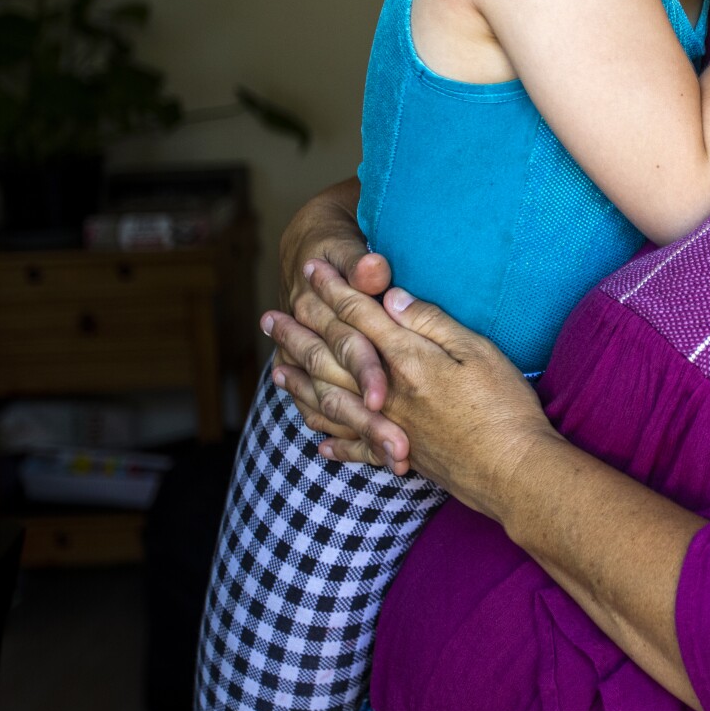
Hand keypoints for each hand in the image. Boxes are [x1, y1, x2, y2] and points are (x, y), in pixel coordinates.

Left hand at [268, 264, 555, 517]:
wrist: (513, 472)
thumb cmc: (504, 406)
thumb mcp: (477, 351)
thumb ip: (431, 322)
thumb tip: (391, 298)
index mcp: (408, 360)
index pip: (361, 316)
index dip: (335, 290)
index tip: (311, 269)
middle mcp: (388, 393)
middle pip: (333, 357)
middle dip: (300, 333)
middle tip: (268, 318)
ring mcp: (390, 426)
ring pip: (332, 402)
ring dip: (301, 385)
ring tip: (276, 371)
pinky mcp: (402, 455)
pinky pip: (354, 448)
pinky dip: (332, 441)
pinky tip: (318, 441)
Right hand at [269, 179, 404, 456]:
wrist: (306, 253)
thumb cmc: (332, 249)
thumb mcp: (346, 248)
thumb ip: (362, 264)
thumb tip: (375, 267)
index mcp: (326, 313)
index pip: (353, 347)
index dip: (369, 373)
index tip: (387, 400)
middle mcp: (317, 345)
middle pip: (343, 391)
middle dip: (372, 424)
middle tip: (403, 451)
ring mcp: (314, 367)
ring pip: (335, 409)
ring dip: (365, 436)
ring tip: (399, 462)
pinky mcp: (318, 381)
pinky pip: (326, 415)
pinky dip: (342, 437)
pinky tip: (364, 456)